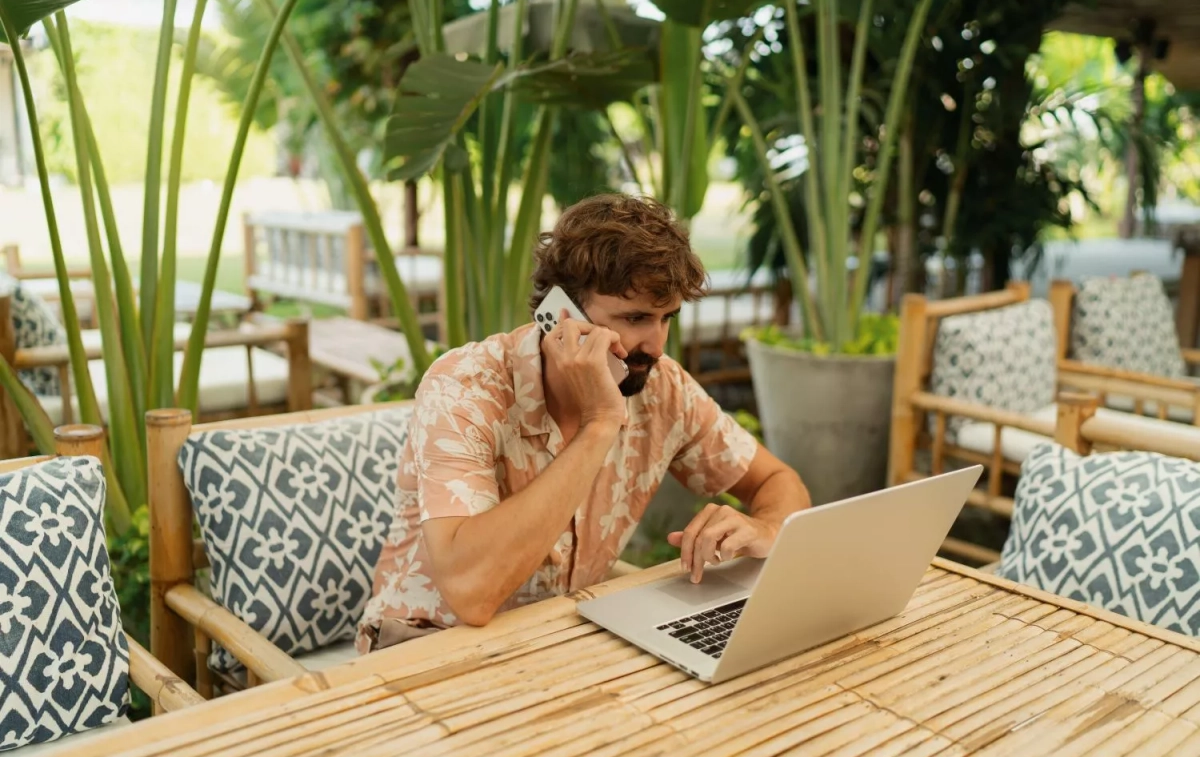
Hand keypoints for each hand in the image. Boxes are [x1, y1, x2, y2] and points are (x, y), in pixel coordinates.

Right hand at [541, 309, 627, 428]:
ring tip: (615, 349)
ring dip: (609, 335)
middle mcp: (564, 359)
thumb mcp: (578, 375)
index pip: (551, 334)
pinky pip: (606, 336)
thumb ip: (578, 356)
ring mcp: (578, 360)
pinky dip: (616, 340)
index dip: (567, 327)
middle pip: (569, 324)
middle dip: (588, 326)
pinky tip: (621, 353)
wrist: (599, 419)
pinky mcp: (594, 362)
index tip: (585, 332)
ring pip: (595, 329)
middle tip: (600, 339)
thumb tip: (587, 338)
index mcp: (558, 364)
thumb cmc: (592, 399)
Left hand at [668, 504, 778, 582]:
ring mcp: (735, 518)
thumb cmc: (739, 536)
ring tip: (715, 561)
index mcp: (710, 511)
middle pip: (698, 537)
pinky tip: (729, 556)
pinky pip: (727, 546)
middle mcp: (721, 511)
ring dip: (708, 557)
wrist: (768, 534)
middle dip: (695, 560)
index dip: (684, 552)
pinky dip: (725, 556)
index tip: (685, 568)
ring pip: (708, 539)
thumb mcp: (714, 537)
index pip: (690, 532)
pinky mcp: (748, 530)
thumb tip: (671, 538)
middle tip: (696, 575)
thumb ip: (694, 537)